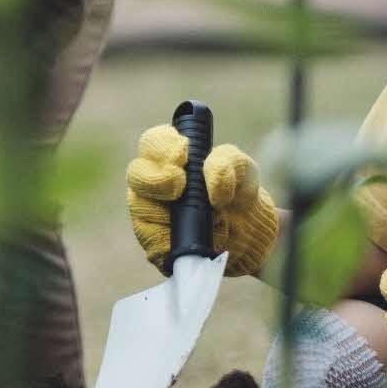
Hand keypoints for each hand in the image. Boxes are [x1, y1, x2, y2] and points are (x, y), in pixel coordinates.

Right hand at [126, 126, 278, 276]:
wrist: (250, 235)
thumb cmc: (239, 194)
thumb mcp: (243, 171)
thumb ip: (228, 163)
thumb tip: (211, 181)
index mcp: (168, 158)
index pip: (152, 143)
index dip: (160, 146)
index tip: (182, 154)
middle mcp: (152, 183)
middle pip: (136, 174)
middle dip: (154, 178)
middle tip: (179, 183)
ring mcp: (150, 214)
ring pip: (140, 208)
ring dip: (164, 211)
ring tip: (198, 218)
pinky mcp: (155, 243)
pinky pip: (152, 242)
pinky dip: (170, 240)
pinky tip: (192, 240)